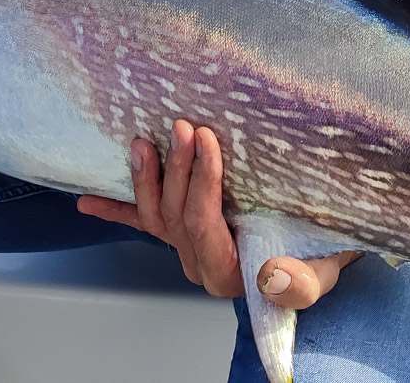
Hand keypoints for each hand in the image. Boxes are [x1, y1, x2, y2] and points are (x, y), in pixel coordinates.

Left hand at [78, 119, 360, 308]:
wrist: (319, 248)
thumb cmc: (321, 255)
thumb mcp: (324, 270)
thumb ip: (302, 283)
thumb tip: (272, 276)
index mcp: (228, 275)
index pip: (204, 225)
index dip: (202, 183)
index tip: (209, 141)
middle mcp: (200, 263)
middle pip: (176, 214)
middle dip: (177, 168)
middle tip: (183, 126)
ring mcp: (187, 246)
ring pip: (154, 215)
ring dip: (146, 177)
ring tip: (144, 142)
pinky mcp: (181, 232)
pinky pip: (143, 221)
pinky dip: (115, 208)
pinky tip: (86, 201)